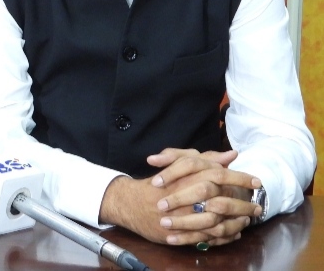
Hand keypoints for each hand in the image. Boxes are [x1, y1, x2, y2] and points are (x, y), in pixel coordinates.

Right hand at [100, 149, 261, 246]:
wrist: (132, 202)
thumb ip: (207, 159)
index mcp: (187, 176)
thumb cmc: (160, 183)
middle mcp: (186, 195)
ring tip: (247, 221)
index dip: (239, 178)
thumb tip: (232, 155)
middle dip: (242, 204)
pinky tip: (234, 232)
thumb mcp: (182, 165)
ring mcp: (183, 215)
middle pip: (221, 200)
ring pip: (217, 221)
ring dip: (235, 222)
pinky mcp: (180, 232)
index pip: (218, 174)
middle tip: (258, 206)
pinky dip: (224, 236)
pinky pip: (208, 236)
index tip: (257, 182)